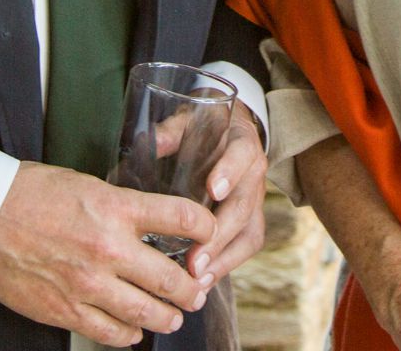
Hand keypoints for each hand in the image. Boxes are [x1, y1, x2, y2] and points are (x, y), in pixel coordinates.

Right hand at [0, 161, 215, 345]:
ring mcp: (88, 284)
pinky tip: (134, 329)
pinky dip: (129, 333)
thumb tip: (152, 224)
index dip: (207, 227)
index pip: (183, 218)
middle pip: (174, 278)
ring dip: (168, 316)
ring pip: (148, 313)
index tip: (210, 233)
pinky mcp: (66, 310)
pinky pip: (112, 332)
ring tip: (173, 315)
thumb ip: (122, 207)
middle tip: (196, 290)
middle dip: (192, 289)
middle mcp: (108, 248)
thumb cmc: (31, 193)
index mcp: (116, 208)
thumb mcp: (87, 185)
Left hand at [185, 99, 268, 285]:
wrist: (233, 129)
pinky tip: (203, 281)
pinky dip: (226, 265)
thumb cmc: (207, 125)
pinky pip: (246, 245)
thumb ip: (170, 131)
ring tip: (198, 279)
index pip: (242, 155)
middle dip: (220, 235)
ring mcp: (256, 200)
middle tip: (195, 259)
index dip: (229, 172)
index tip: (213, 190)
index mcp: (242, 142)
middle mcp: (254, 174)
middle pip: (243, 206)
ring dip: (224, 259)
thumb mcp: (189, 119)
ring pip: (249, 233)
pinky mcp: (251, 220)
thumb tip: (145, 143)